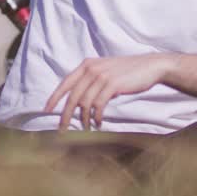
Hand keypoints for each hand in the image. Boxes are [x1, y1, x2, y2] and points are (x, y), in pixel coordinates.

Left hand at [44, 54, 172, 130]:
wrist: (150, 66)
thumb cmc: (127, 71)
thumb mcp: (105, 70)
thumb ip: (91, 79)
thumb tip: (78, 100)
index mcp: (87, 65)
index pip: (65, 83)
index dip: (54, 98)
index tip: (46, 111)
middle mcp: (91, 69)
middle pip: (72, 96)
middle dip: (65, 115)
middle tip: (62, 130)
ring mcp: (102, 76)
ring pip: (84, 103)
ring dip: (83, 119)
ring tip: (86, 128)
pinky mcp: (112, 84)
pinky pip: (98, 105)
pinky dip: (96, 117)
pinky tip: (98, 123)